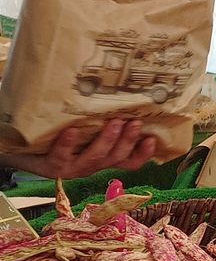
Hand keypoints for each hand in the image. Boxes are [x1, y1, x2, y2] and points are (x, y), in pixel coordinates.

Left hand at [1, 120, 161, 179]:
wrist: (17, 147)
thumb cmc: (53, 133)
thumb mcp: (80, 126)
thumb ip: (99, 119)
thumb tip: (121, 92)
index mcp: (100, 158)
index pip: (129, 161)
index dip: (143, 153)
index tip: (153, 138)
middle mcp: (89, 165)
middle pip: (116, 158)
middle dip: (127, 141)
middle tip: (134, 122)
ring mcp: (71, 167)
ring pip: (95, 159)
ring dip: (106, 140)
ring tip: (113, 123)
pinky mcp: (52, 166)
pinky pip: (63, 156)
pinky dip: (69, 143)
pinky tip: (72, 130)